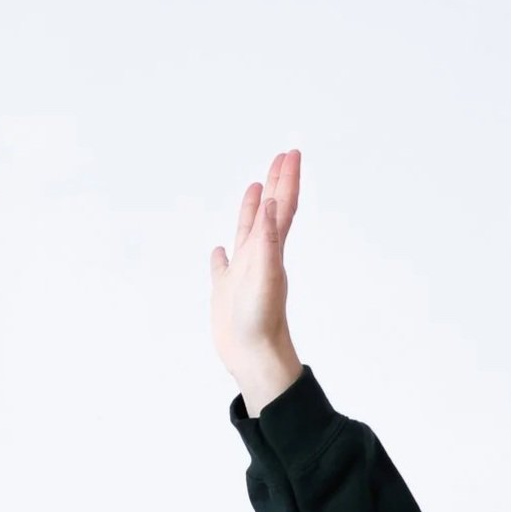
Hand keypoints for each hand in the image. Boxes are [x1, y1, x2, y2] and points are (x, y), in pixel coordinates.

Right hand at [211, 149, 304, 412]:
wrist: (254, 358)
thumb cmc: (260, 322)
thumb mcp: (264, 275)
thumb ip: (266, 239)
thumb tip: (270, 203)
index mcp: (271, 251)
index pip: (282, 206)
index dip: (287, 179)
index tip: (291, 153)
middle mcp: (260, 257)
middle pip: (269, 212)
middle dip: (275, 184)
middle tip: (281, 157)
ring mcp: (243, 274)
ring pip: (247, 234)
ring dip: (251, 210)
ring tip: (253, 187)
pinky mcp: (227, 293)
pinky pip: (224, 268)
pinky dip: (222, 255)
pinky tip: (220, 250)